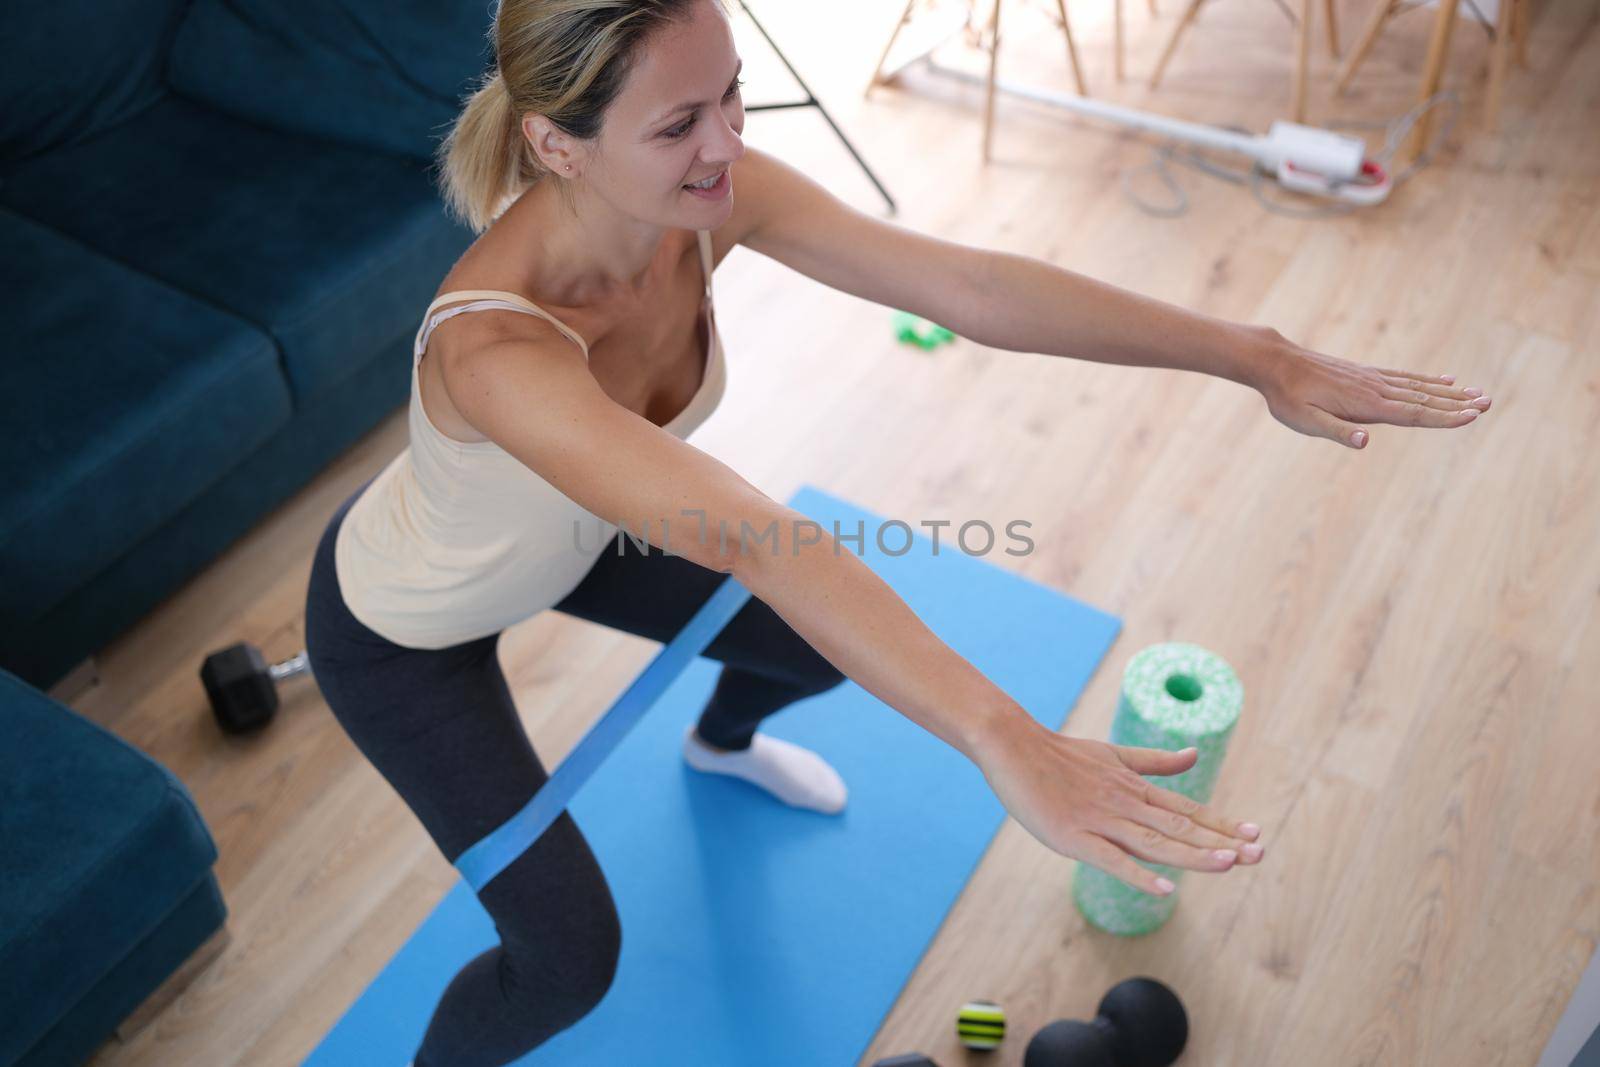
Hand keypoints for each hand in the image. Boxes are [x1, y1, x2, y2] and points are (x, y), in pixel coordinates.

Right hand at [973, 717, 1263, 895]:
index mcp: (1134, 788)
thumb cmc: (1059, 753)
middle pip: (1178, 827)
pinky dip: (1136, 873)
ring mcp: (1099, 820)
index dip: (1221, 823)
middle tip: (1258, 853)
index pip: (1186, 810)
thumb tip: (1195, 755)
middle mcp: (1124, 803)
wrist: (1012, 744)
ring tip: (1227, 864)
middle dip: (1219, 842)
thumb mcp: (1113, 754)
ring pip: (1152, 841)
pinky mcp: (1072, 836)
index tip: (1255, 834)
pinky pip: (1109, 858)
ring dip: (1191, 854)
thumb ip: (1155, 761)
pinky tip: (1162, 887)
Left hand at [1252, 329, 1491, 449]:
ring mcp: (1373, 379)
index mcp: (1365, 405)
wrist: (1277, 363)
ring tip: (1479, 393)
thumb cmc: (1287, 398)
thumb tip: (1364, 442)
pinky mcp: (1367, 374)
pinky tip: (1447, 378)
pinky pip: (1406, 377)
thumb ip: (1336, 431)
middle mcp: (1375, 389)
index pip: (1413, 414)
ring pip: (1420, 387)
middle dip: (1458, 404)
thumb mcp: (1304, 421)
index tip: (1473, 417)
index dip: (1444, 417)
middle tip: (1490, 404)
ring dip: (1451, 392)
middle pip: (1424, 399)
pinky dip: (1430, 379)